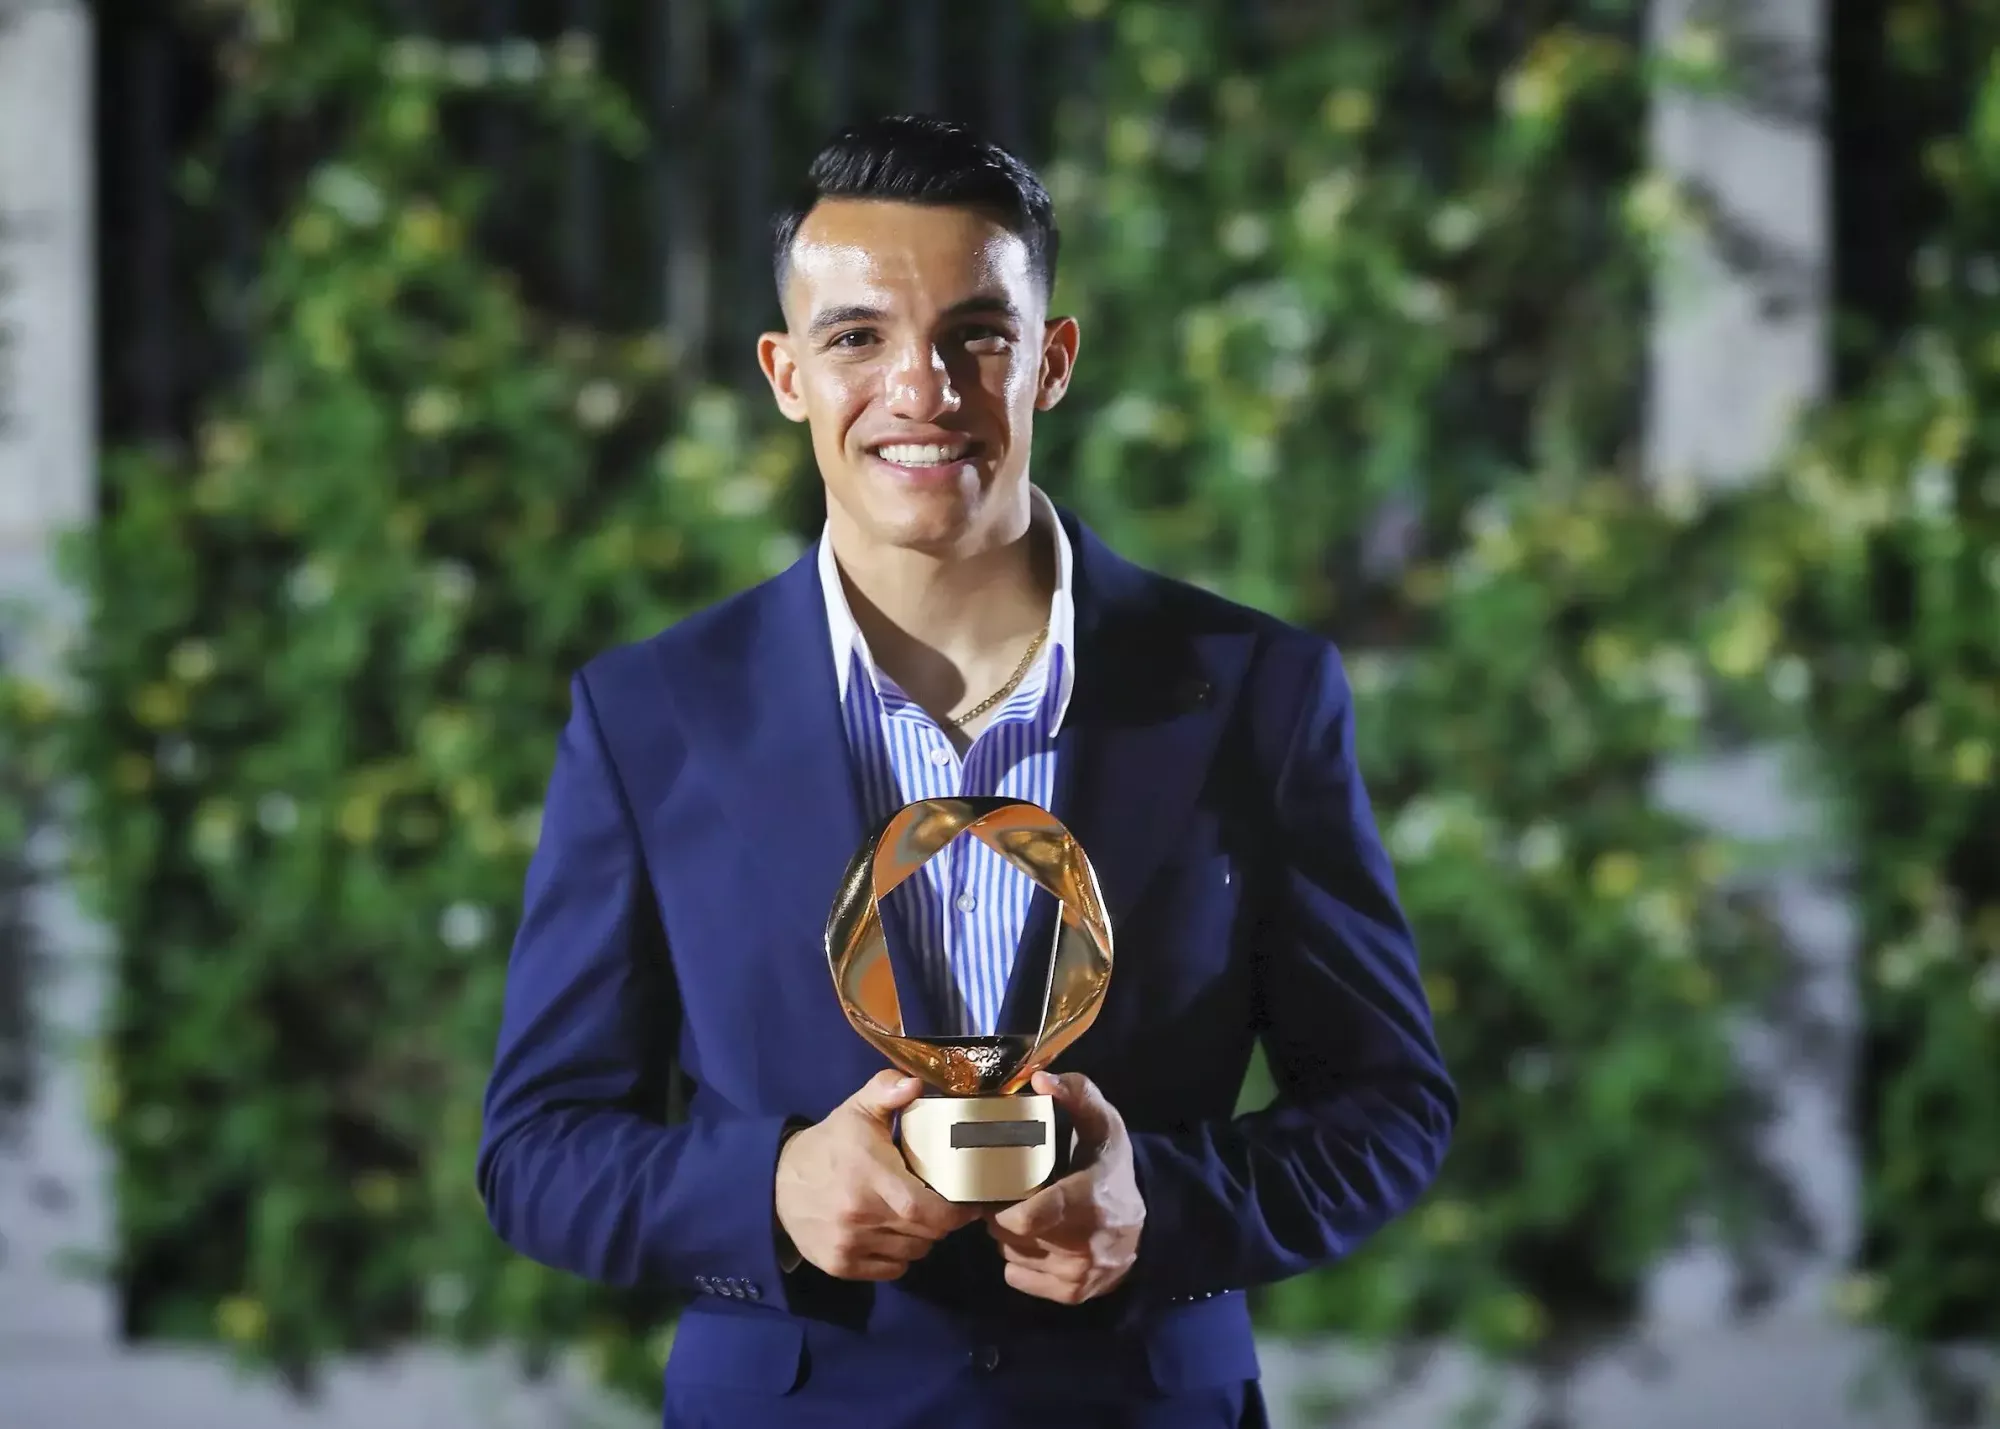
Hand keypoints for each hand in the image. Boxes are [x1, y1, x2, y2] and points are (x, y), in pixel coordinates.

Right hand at [775, 1069, 979, 1280]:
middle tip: (939, 1204)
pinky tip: (891, 1234)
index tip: (967, 1201)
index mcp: (872, 1176)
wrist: (777, 1182)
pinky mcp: (840, 1265)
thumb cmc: (829, 1145)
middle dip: (941, 1220)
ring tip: (914, 1217)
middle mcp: (862, 1216)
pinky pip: (891, 1270)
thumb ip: (886, 1090)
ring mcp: (850, 1244)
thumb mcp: (856, 1109)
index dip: (956, 1211)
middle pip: (927, 1234)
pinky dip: (899, 1256)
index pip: (929, 1210)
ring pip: (912, 1253)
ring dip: (921, 1237)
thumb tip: (915, 1083)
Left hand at [986, 1071, 1144, 1304]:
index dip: (1002, 1207)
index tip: (992, 1188)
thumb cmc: (1113, 1170)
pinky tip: (1034, 1242)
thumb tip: (1040, 1078)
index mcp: (1088, 1200)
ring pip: (1010, 1254)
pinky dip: (1017, 1260)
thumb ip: (1078, 1095)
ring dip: (1007, 1236)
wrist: (1148, 1228)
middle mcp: (1083, 1245)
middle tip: (1003, 1193)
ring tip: (1021, 1214)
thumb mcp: (1105, 1125)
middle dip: (998, 1213)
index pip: (1030, 1217)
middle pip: (1010, 1235)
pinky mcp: (1072, 1295)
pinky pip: (1016, 1277)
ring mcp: (1077, 1275)